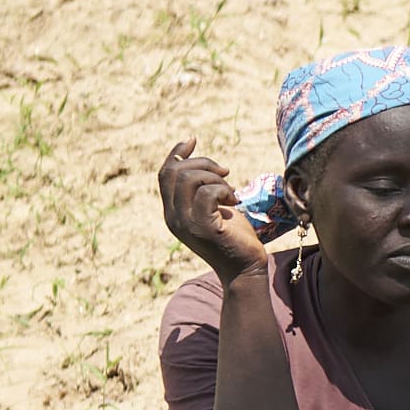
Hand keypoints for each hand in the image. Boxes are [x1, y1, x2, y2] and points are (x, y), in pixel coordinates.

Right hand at [159, 139, 269, 277]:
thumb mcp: (212, 207)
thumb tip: (195, 157)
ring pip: (189, 179)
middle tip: (225, 174)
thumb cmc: (233, 236)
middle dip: (203, 163)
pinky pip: (207, 193)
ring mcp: (185, 223)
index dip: (177, 153)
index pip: (164, 174)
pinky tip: (234, 202)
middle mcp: (173, 217)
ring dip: (215, 178)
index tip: (192, 141)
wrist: (245, 268)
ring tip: (230, 193)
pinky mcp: (203, 228)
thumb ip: (200, 188)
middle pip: (175, 172)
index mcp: (172, 211)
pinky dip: (223, 190)